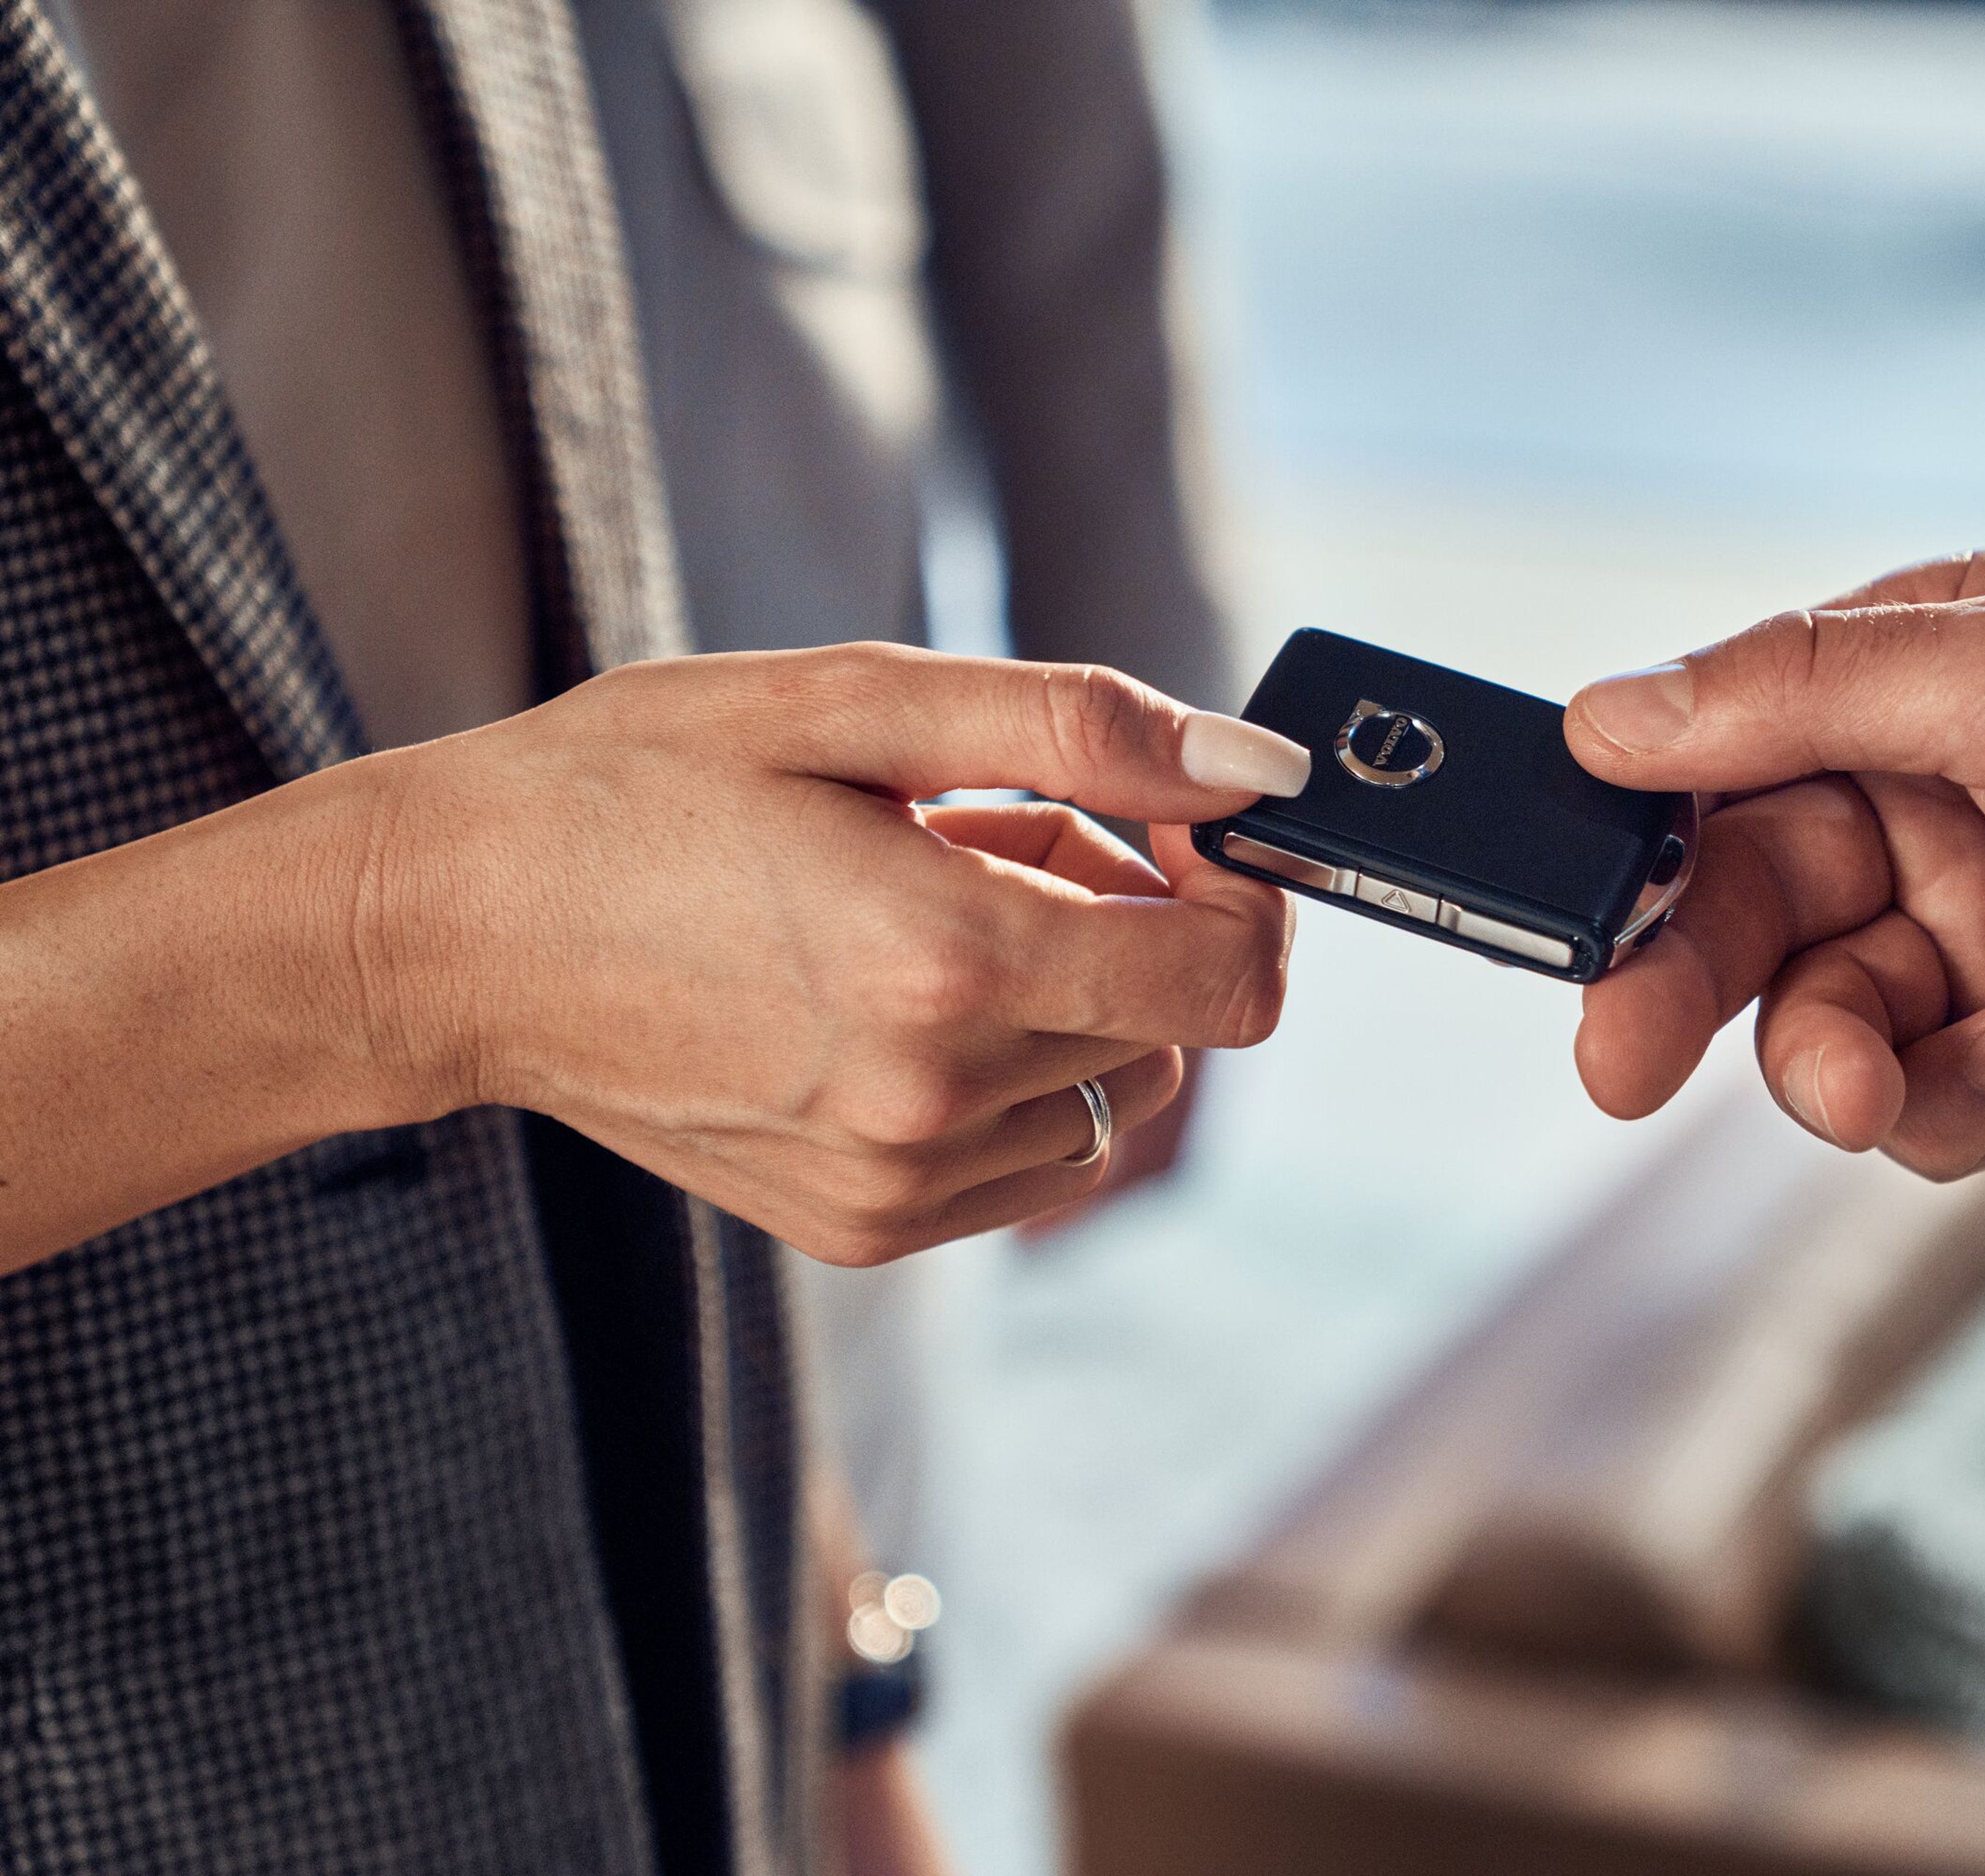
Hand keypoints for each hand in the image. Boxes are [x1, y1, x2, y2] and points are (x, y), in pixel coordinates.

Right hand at [367, 644, 1305, 1260]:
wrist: (450, 934)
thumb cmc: (638, 785)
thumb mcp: (852, 701)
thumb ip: (1080, 731)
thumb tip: (1257, 769)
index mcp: (943, 957)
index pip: (1232, 975)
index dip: (1239, 889)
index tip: (1167, 824)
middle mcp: (934, 1097)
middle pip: (1172, 1023)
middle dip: (1126, 918)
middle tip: (984, 836)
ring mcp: (897, 1182)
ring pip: (1110, 1093)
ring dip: (1067, 999)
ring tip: (921, 912)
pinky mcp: (863, 1228)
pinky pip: (1032, 1157)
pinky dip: (1009, 1074)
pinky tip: (889, 998)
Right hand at [1565, 549, 1984, 1179]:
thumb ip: (1810, 688)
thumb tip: (1612, 713)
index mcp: (1919, 694)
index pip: (1723, 757)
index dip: (1634, 827)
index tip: (1560, 894)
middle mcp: (1934, 821)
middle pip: (1740, 907)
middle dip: (1675, 979)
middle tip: (1616, 1056)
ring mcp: (1981, 953)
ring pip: (1812, 1027)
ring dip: (1819, 1061)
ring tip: (1868, 1079)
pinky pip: (1914, 1115)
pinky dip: (1941, 1107)